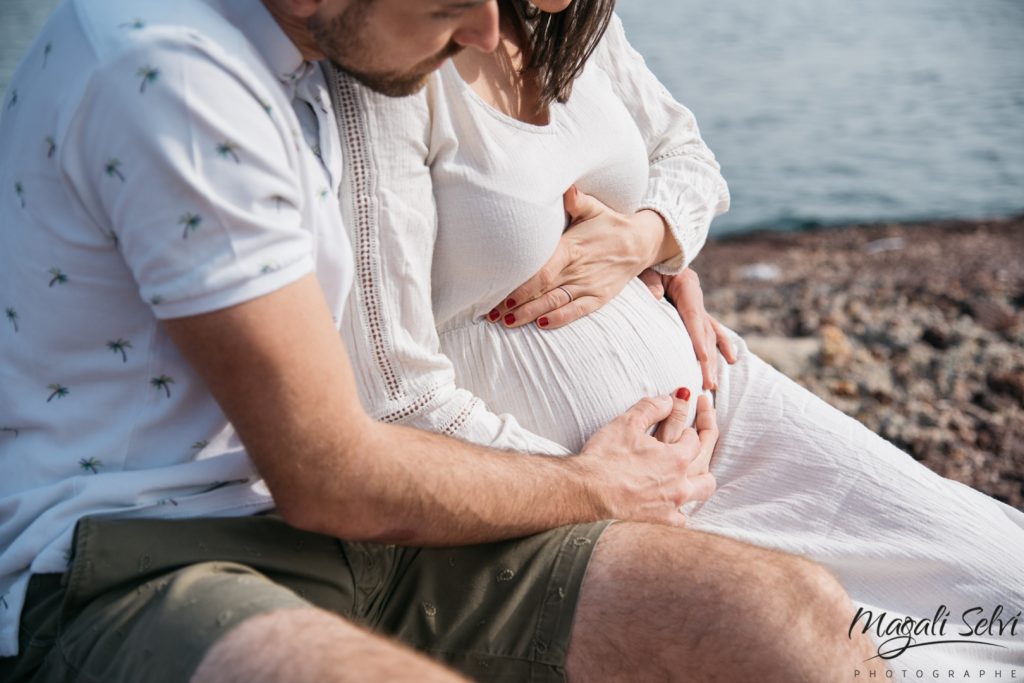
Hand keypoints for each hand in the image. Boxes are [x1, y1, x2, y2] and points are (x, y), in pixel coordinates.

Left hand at [488, 186, 673, 329]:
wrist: (640, 242)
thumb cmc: (608, 224)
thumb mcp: (593, 208)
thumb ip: (576, 200)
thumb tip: (567, 186)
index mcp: (571, 248)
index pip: (542, 271)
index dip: (521, 287)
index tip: (501, 295)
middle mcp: (578, 269)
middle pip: (543, 291)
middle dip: (516, 305)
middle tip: (492, 315)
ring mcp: (589, 285)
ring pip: (555, 303)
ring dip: (531, 314)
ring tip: (508, 322)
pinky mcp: (599, 297)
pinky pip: (577, 311)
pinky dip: (560, 319)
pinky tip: (542, 325)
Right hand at [575, 393, 714, 526]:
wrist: (587, 493)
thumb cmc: (605, 458)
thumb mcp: (627, 423)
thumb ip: (651, 408)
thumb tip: (668, 400)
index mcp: (677, 458)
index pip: (694, 440)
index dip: (688, 431)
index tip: (683, 427)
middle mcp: (680, 484)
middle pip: (706, 469)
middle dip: (703, 455)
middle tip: (695, 446)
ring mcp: (672, 506)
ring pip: (700, 495)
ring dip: (698, 483)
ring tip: (690, 477)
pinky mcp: (659, 522)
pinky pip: (681, 518)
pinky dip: (680, 510)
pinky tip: (672, 505)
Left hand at [640, 268, 736, 389]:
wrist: (652, 253)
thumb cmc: (646, 263)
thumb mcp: (645, 270)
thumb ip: (649, 283)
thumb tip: (656, 299)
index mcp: (687, 284)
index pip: (693, 315)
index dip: (698, 337)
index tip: (703, 358)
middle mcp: (696, 296)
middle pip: (704, 331)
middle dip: (708, 359)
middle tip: (708, 383)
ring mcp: (696, 304)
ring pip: (709, 335)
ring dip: (713, 360)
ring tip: (713, 383)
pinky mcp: (692, 311)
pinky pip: (709, 330)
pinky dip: (719, 345)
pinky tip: (730, 360)